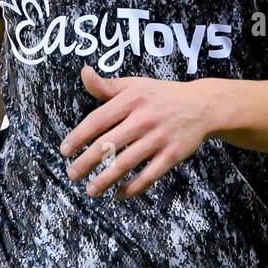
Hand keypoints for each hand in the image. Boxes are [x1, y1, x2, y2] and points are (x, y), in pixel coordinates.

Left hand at [61, 65, 212, 199]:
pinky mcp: (172, 155)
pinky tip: (119, 194)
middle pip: (109, 144)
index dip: (78, 137)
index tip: (64, 151)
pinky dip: (133, 187)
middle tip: (72, 174)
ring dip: (106, 179)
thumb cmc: (161, 95)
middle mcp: (143, 119)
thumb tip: (84, 72)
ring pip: (126, 163)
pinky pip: (149, 176)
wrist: (202, 105)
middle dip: (87, 162)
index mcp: (131, 100)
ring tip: (90, 190)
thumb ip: (107, 86)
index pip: (98, 120)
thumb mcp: (134, 85)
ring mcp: (159, 138)